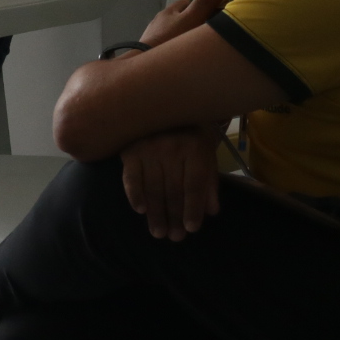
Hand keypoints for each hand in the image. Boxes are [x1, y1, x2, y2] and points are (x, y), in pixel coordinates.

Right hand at [121, 125, 222, 239]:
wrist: (161, 102)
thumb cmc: (189, 131)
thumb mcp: (206, 152)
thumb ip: (208, 181)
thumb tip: (210, 212)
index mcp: (195, 149)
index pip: (194, 186)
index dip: (193, 210)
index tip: (191, 229)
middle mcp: (172, 149)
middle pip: (173, 191)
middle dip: (174, 217)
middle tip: (173, 238)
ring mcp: (148, 149)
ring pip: (153, 188)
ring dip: (155, 213)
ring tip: (158, 232)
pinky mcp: (129, 150)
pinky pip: (131, 177)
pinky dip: (134, 194)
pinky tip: (139, 210)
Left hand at [139, 0, 228, 48]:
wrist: (147, 62)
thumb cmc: (170, 38)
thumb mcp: (191, 19)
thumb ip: (204, 3)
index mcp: (171, 10)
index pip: (191, 3)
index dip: (206, 7)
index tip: (219, 15)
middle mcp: (162, 19)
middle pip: (184, 17)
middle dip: (197, 22)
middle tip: (212, 32)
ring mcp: (157, 34)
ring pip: (177, 30)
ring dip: (188, 35)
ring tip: (200, 44)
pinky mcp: (154, 47)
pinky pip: (171, 43)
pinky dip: (180, 45)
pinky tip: (186, 54)